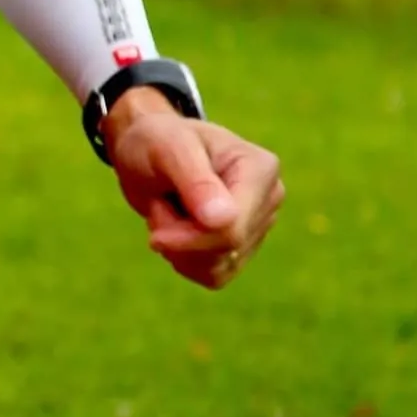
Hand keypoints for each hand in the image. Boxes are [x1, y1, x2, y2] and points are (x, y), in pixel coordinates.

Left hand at [106, 89, 284, 289]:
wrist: (148, 151)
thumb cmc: (157, 141)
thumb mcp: (169, 150)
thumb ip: (196, 182)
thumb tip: (225, 220)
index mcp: (261, 169)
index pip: (233, 228)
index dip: (189, 238)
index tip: (155, 233)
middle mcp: (269, 198)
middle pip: (225, 249)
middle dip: (180, 237)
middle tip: (160, 205)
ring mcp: (258, 225)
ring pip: (218, 267)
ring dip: (179, 248)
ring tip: (170, 210)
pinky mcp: (241, 248)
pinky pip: (213, 276)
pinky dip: (185, 260)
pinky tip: (178, 230)